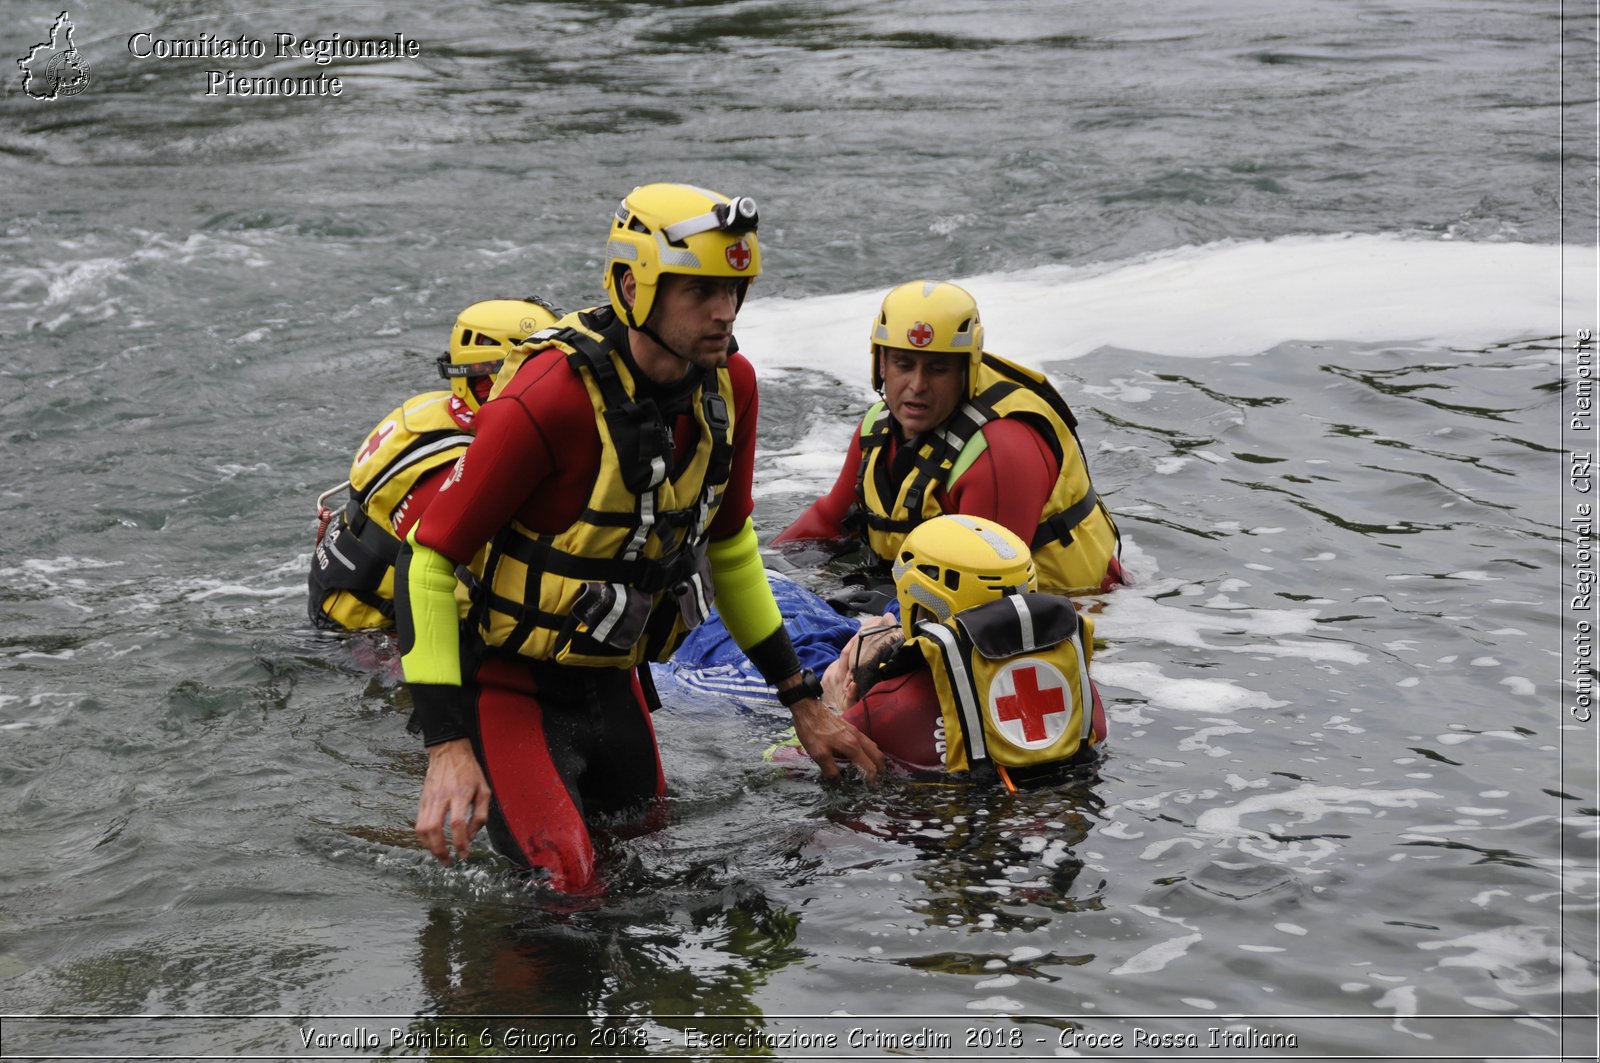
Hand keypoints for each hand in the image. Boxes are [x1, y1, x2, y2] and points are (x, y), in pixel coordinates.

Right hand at [414, 738, 490, 863]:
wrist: (448, 752)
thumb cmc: (470, 771)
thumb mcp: (484, 790)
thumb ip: (481, 815)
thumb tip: (471, 837)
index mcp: (461, 794)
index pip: (457, 823)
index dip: (460, 842)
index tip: (464, 854)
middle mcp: (442, 797)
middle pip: (434, 829)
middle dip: (440, 850)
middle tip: (448, 862)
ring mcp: (429, 799)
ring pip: (422, 828)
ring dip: (430, 847)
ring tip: (440, 856)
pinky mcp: (422, 801)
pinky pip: (419, 823)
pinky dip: (424, 838)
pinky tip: (432, 844)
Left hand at [788, 697, 884, 782]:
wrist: (809, 710)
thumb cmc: (813, 732)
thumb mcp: (818, 754)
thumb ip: (830, 769)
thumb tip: (839, 780)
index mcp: (852, 747)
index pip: (869, 766)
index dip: (872, 778)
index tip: (870, 787)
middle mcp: (858, 738)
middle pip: (877, 755)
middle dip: (880, 769)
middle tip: (877, 779)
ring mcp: (856, 731)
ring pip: (873, 747)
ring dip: (876, 759)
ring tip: (873, 768)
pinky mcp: (851, 727)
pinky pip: (867, 741)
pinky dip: (870, 751)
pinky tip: (862, 754)